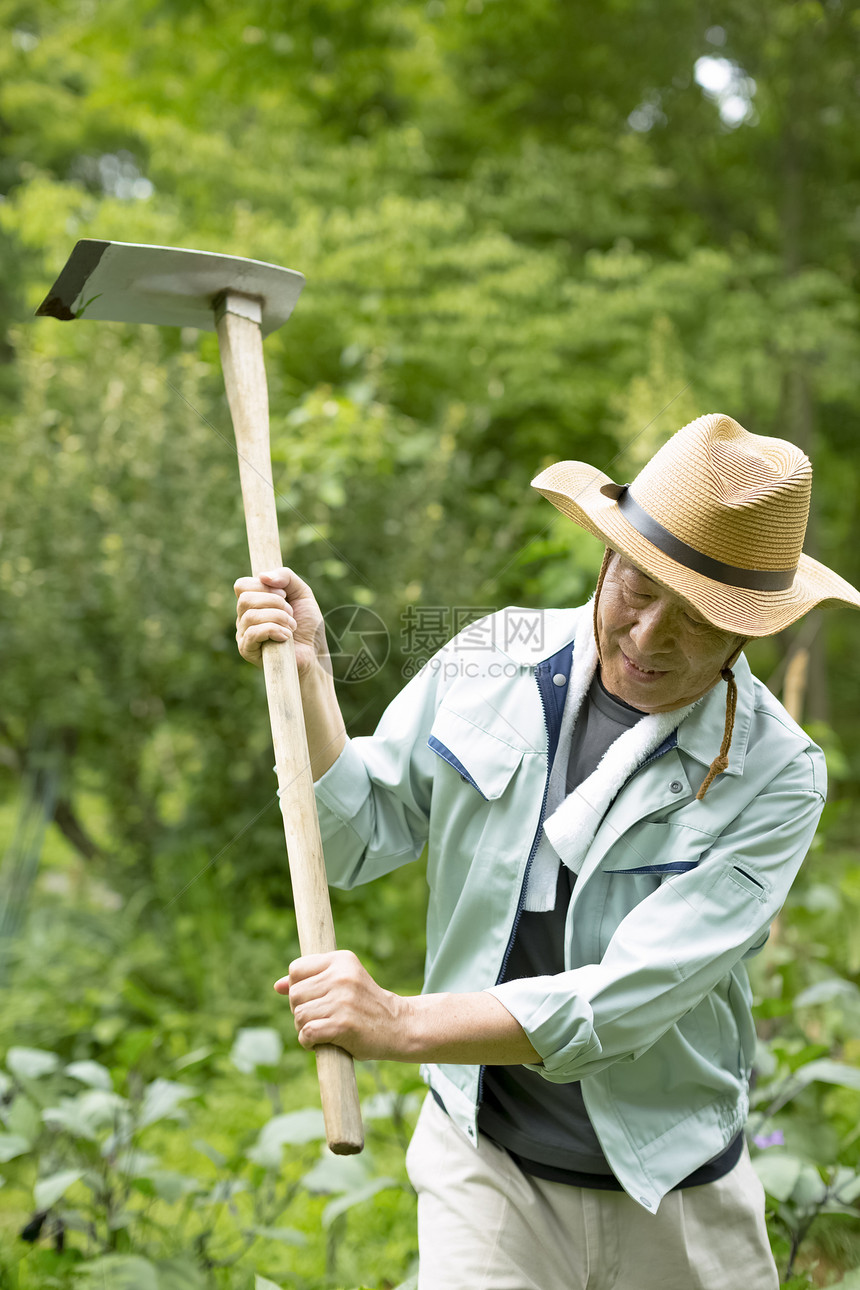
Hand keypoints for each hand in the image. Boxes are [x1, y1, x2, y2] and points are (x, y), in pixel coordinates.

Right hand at [234, 567, 326, 674]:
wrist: (315, 653)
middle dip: (275, 602)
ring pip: (250, 615)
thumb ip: (285, 576)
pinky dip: (274, 630)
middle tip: (291, 613)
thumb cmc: (308, 625)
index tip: (284, 594)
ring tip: (292, 626)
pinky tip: (286, 636)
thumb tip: (262, 576)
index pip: (242, 585)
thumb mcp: (302, 593)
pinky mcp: (247, 650)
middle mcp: (244, 617)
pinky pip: (253, 633)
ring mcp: (243, 634)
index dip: (263, 586)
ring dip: (278, 617)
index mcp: (254, 602)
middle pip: (245, 599)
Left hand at [275, 951, 409, 1061]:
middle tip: (318, 1017)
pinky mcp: (343, 1024)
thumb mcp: (342, 983)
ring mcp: (343, 1000)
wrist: (398, 1026)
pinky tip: (319, 1042)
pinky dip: (307, 1041)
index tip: (312, 999)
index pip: (296, 969)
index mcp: (341, 960)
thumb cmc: (365, 1005)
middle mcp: (342, 976)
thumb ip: (311, 981)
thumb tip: (277, 986)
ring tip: (322, 1029)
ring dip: (304, 1027)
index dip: (297, 987)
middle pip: (294, 994)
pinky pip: (307, 1032)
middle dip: (299, 1010)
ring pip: (298, 1015)